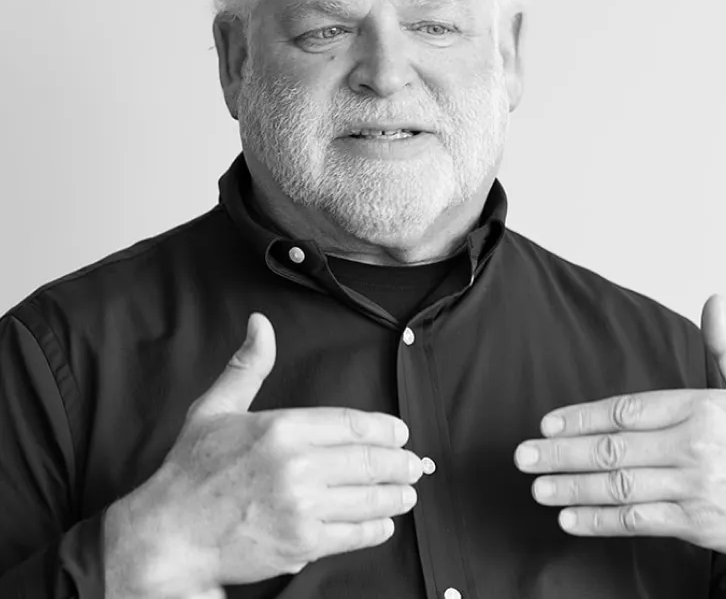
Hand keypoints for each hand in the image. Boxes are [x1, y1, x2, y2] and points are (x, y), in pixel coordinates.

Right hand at [104, 312, 422, 596]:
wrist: (167, 534)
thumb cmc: (190, 470)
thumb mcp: (215, 407)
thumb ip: (248, 365)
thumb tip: (260, 323)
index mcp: (282, 428)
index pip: (350, 424)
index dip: (383, 429)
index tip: (399, 432)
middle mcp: (296, 467)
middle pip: (366, 461)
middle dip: (398, 463)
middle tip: (415, 464)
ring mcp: (300, 508)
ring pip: (366, 499)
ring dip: (394, 496)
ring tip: (408, 492)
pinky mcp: (299, 545)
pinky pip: (350, 536)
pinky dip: (373, 530)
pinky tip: (384, 525)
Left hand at [513, 294, 725, 557]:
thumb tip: (715, 300)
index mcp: (699, 407)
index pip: (625, 410)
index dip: (581, 416)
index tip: (547, 422)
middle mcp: (692, 446)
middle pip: (612, 448)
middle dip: (560, 452)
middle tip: (523, 456)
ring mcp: (694, 487)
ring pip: (619, 485)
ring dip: (572, 488)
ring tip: (538, 487)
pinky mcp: (700, 525)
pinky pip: (640, 521)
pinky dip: (602, 521)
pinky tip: (572, 518)